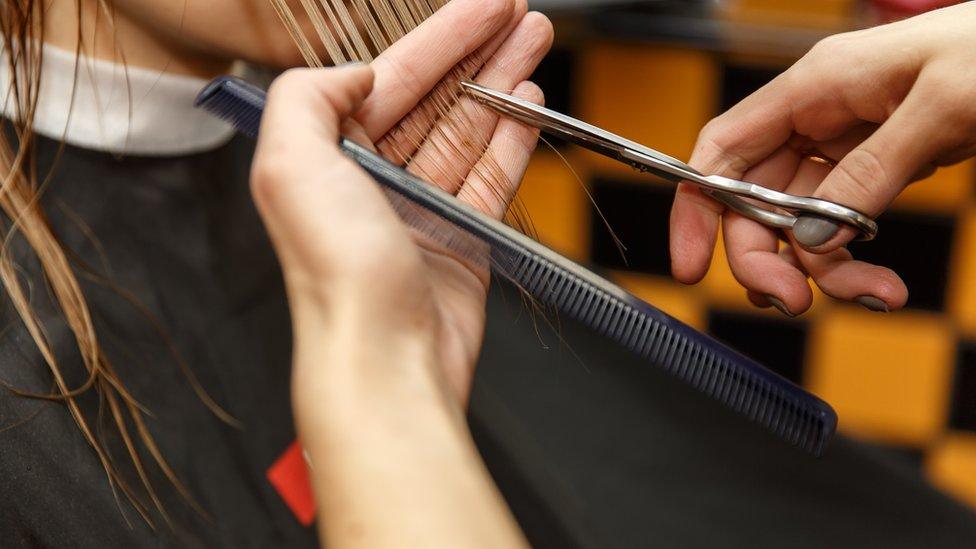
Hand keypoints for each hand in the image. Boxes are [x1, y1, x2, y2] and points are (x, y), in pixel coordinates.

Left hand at [253, 0, 551, 405]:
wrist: (387, 360)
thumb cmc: (337, 277)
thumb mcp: (289, 165)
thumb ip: (307, 97)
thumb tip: (354, 72)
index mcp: (328, 159)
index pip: (392, 78)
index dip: (441, 37)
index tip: (484, 6)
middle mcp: (372, 181)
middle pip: (435, 98)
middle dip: (479, 52)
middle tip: (520, 14)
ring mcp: (420, 210)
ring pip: (467, 131)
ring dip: (502, 85)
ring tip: (535, 43)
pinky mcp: (460, 240)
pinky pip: (490, 176)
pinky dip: (510, 139)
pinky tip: (529, 107)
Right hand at [669, 1, 975, 315]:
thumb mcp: (941, 106)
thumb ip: (871, 172)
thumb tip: (815, 236)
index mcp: (815, 86)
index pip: (723, 150)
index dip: (695, 208)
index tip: (691, 264)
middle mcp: (817, 117)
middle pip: (755, 201)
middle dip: (766, 257)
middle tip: (791, 301)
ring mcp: (844, 144)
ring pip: (799, 225)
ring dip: (824, 272)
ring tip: (874, 295)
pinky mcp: (873, 166)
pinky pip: (839, 226)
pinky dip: (853, 263)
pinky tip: (881, 281)